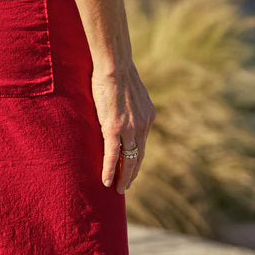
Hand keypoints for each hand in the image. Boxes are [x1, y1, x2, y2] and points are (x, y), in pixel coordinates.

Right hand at [91, 58, 155, 192]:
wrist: (115, 65)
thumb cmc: (117, 73)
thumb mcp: (129, 93)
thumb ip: (129, 107)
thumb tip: (121, 109)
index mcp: (147, 116)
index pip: (142, 144)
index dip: (136, 159)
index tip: (131, 169)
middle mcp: (142, 125)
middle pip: (138, 156)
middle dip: (131, 173)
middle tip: (125, 186)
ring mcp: (130, 128)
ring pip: (128, 160)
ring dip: (123, 177)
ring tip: (117, 189)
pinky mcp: (115, 129)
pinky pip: (113, 155)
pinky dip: (110, 170)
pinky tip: (106, 182)